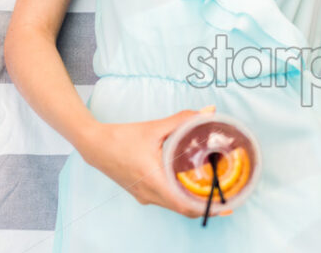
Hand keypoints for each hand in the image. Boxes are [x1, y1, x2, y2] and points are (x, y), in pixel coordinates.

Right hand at [78, 106, 214, 217]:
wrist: (94, 145)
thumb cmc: (122, 137)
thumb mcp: (154, 127)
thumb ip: (183, 120)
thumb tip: (209, 111)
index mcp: (153, 180)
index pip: (184, 205)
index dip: (206, 207)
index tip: (225, 203)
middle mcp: (149, 194)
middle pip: (183, 208)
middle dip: (205, 204)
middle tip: (226, 194)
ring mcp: (144, 196)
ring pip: (174, 205)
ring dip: (193, 201)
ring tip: (213, 189)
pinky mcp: (142, 193)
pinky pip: (166, 200)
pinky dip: (180, 196)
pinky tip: (191, 184)